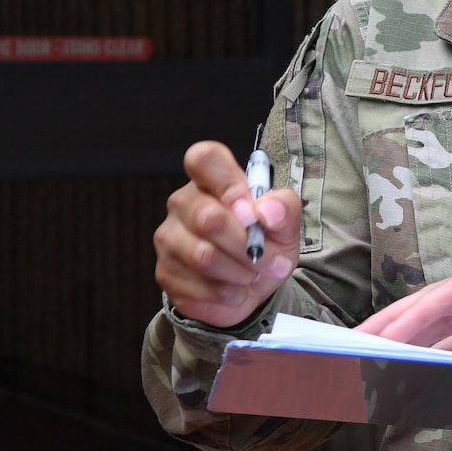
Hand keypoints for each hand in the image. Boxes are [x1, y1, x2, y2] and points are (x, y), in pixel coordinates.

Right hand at [154, 141, 300, 325]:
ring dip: (240, 271)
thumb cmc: (265, 246)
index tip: (251, 212)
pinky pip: (197, 285)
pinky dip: (227, 292)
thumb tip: (267, 210)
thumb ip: (285, 209)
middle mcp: (184, 203)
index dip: (228, 184)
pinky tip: (235, 289)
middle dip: (248, 245)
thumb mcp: (286, 226)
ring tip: (253, 274)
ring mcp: (169, 237)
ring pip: (203, 256)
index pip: (203, 158)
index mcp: (213, 181)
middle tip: (268, 258)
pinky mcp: (164, 272)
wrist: (251, 289)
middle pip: (208, 218)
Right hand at [357, 251, 451, 350]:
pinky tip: (426, 365)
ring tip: (377, 358)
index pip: (450, 295)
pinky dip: (445, 347)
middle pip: (439, 303)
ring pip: (450, 318)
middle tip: (355, 348)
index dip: (411, 316)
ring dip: (415, 337)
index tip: (379, 338)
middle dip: (397, 323)